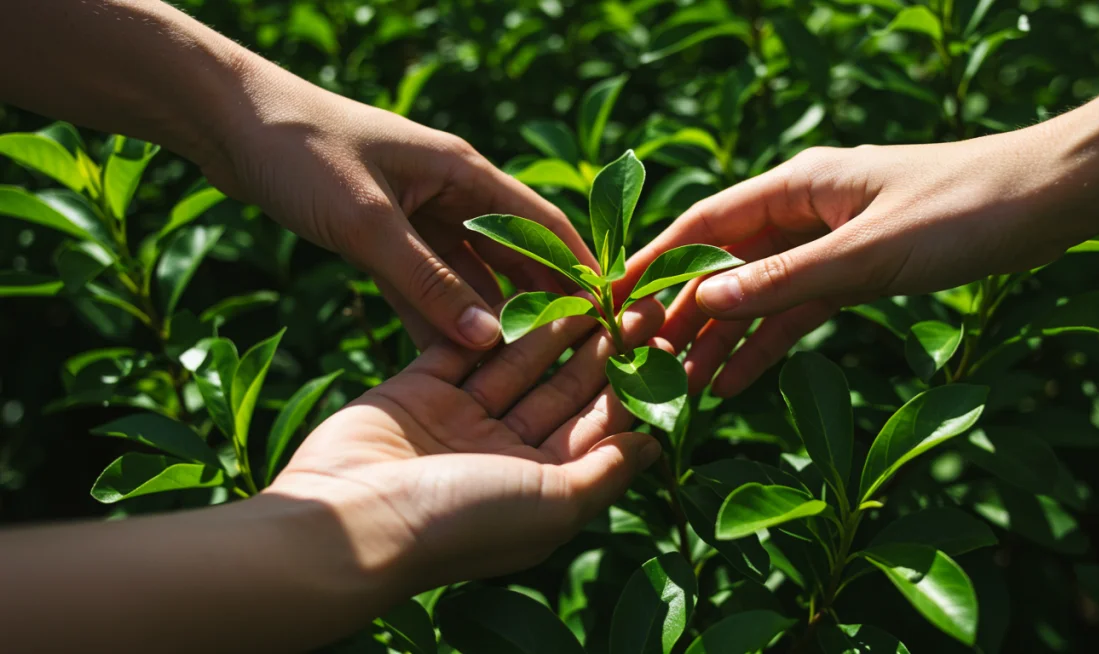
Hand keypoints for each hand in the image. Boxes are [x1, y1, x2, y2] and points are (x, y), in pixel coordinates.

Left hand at [201, 67, 594, 349]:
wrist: (225, 123)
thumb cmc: (301, 151)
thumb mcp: (368, 222)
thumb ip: (429, 283)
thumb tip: (489, 340)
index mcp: (462, 171)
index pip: (541, 224)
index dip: (578, 268)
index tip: (608, 316)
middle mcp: (449, 193)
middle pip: (510, 256)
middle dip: (537, 304)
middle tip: (566, 361)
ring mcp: (416, 216)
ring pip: (466, 277)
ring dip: (483, 319)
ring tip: (511, 375)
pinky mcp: (382, 236)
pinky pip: (421, 284)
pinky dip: (433, 318)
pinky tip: (447, 362)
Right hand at [266, 298, 666, 597]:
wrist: (352, 521)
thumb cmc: (460, 521)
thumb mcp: (552, 506)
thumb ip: (605, 472)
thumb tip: (655, 446)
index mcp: (538, 488)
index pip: (595, 428)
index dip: (629, 384)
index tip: (663, 340)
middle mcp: (502, 455)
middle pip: (561, 392)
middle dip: (601, 348)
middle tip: (638, 301)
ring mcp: (457, 421)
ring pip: (516, 365)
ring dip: (554, 327)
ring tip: (593, 285)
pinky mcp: (416, 391)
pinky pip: (461, 349)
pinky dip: (489, 323)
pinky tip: (525, 287)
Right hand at [625, 132, 1086, 397]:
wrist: (1048, 202)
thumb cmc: (962, 210)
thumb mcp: (867, 252)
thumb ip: (783, 279)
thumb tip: (705, 302)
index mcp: (798, 184)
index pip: (706, 223)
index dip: (657, 262)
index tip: (614, 302)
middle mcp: (804, 210)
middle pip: (725, 263)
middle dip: (684, 313)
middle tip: (643, 364)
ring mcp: (829, 242)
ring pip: (757, 293)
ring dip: (722, 338)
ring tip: (681, 388)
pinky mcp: (856, 271)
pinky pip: (798, 309)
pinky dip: (769, 342)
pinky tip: (737, 380)